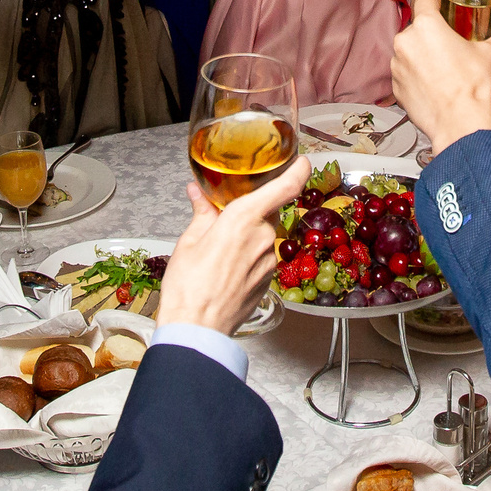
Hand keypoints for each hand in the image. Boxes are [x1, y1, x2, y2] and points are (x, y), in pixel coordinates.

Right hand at [157, 153, 314, 335]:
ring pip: (265, 234)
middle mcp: (264, 237)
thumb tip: (198, 193)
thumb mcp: (189, 241)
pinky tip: (228, 265)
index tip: (301, 160)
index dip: (299, 169)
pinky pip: (263, 256)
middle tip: (229, 214)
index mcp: (244, 219)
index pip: (286, 186)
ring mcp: (270, 261)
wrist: (197, 329)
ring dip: (249, 234)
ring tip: (222, 247)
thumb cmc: (189, 286)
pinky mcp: (269, 280)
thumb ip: (202, 212)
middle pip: (269, 210)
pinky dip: (250, 254)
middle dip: (253, 209)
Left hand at [390, 0, 490, 152]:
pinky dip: (417, 77)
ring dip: (423, 56)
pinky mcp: (396, 89)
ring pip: (410, 53)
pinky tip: (435, 85)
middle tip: (449, 44)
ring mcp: (397, 67)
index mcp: (426, 26)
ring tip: (443, 69)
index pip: (425, 0)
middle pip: (417, 30)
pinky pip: (406, 75)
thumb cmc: (471, 87)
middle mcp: (406, 43)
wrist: (459, 124)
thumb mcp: (489, 57)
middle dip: (432, 35)